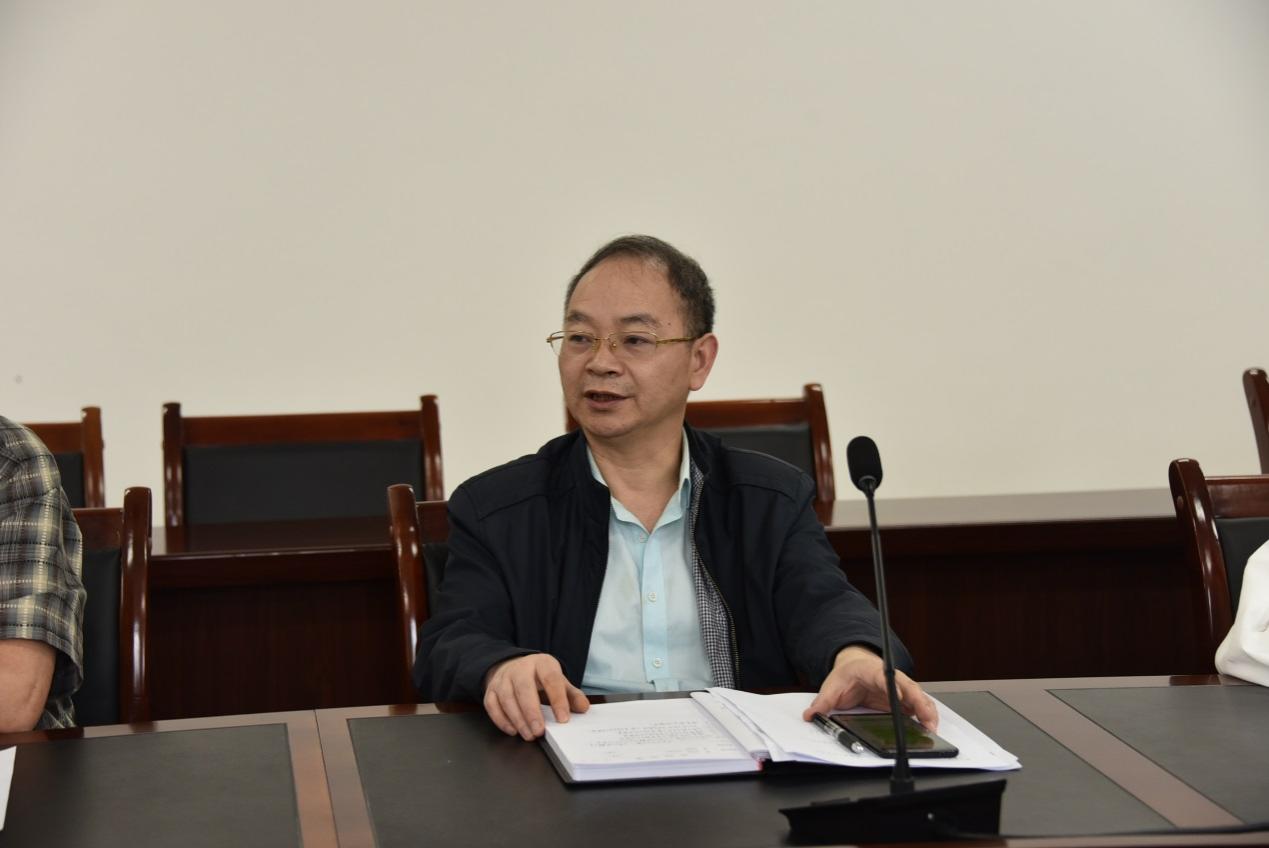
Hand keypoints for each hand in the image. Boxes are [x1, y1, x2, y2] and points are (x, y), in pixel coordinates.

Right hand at [483, 654, 589, 739]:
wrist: (514, 667)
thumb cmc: (540, 678)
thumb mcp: (559, 681)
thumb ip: (572, 695)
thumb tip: (583, 708)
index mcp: (542, 663)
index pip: (551, 679)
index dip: (558, 700)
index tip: (563, 719)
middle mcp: (520, 668)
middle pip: (524, 688)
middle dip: (532, 712)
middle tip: (540, 731)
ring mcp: (503, 678)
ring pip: (506, 698)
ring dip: (518, 719)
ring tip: (529, 735)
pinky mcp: (490, 690)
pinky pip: (492, 705)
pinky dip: (501, 720)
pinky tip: (513, 730)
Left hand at [801, 645, 938, 730]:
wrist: (855, 668)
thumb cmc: (847, 675)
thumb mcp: (832, 686)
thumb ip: (822, 701)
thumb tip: (810, 715)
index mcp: (873, 671)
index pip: (886, 678)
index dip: (895, 689)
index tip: (901, 699)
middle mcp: (890, 679)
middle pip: (910, 688)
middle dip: (920, 703)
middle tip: (927, 720)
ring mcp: (899, 689)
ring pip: (918, 698)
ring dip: (927, 712)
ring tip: (932, 729)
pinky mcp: (903, 701)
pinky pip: (917, 707)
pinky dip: (925, 717)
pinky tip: (929, 730)